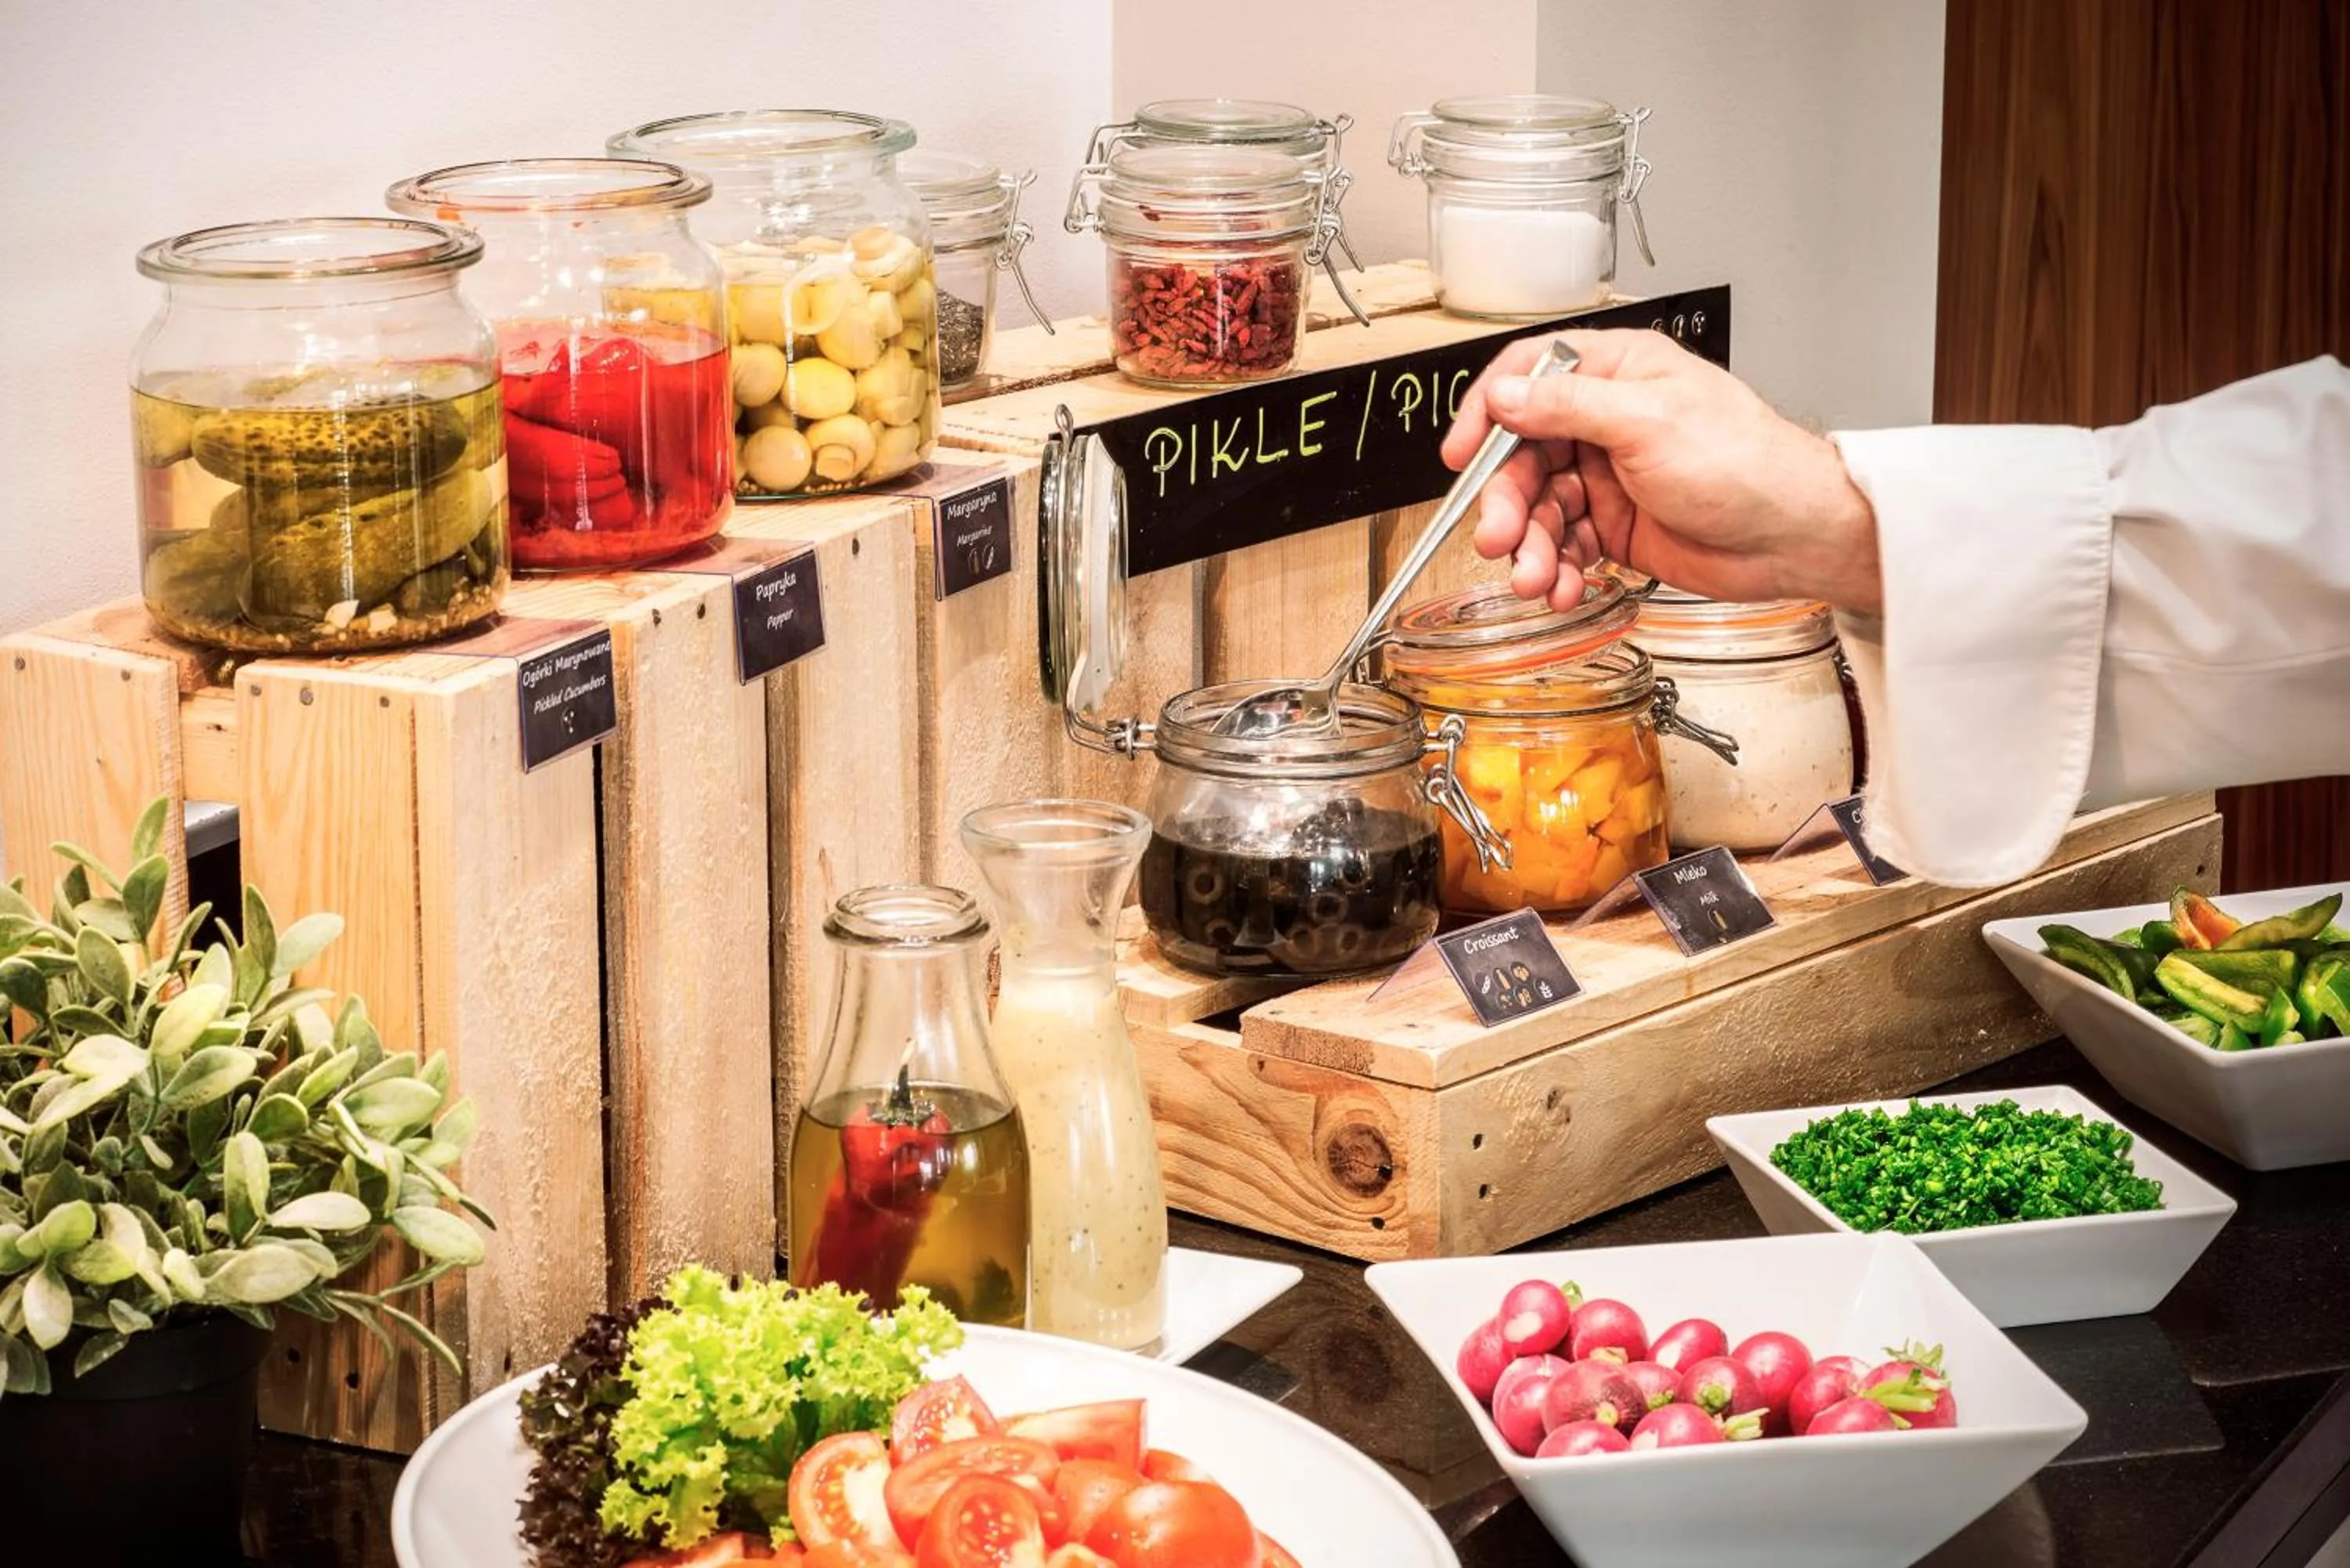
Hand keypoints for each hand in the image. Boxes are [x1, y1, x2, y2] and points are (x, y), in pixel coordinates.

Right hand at [1441, 329, 1885, 615]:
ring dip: (1531, 548)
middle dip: (1508, 503)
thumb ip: (1569, 405)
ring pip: (1540, 509)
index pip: (1527, 378)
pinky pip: (1565, 547)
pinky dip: (1558, 570)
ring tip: (1538, 580)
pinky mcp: (1615, 527)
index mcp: (1614, 374)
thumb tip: (1505, 395)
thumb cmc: (1746, 463)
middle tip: (1500, 540)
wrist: (1793, 536)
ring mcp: (1608, 476)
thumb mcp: (1648, 421)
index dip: (1487, 414)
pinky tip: (1564, 588)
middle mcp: (1604, 421)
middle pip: (1523, 456)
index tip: (1460, 454)